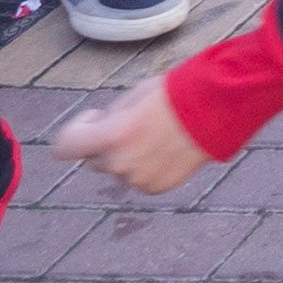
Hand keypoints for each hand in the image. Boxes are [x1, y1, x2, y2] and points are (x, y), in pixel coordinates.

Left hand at [52, 76, 211, 193]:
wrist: (218, 108)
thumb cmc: (175, 95)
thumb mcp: (132, 97)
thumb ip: (108, 120)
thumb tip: (97, 135)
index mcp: (111, 136)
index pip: (65, 147)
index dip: (75, 131)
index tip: (93, 118)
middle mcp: (120, 163)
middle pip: (95, 160)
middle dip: (106, 144)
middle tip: (135, 123)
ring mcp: (138, 179)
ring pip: (119, 169)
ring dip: (129, 155)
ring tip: (159, 134)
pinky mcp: (156, 187)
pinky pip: (139, 178)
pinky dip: (148, 166)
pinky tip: (168, 147)